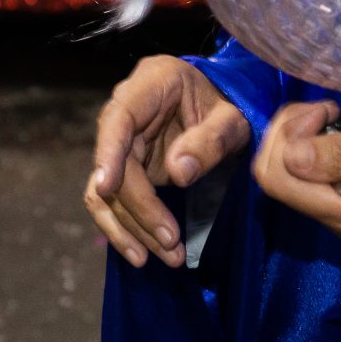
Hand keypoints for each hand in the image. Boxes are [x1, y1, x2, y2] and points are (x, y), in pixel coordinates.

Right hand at [84, 56, 250, 269]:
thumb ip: (210, 141)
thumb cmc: (231, 105)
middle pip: (115, 163)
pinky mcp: (126, 168)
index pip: (119, 117)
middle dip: (139, 207)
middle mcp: (127, 111)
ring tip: (165, 257)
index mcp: (151, 83)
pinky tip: (141, 254)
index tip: (107, 186)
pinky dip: (124, 228)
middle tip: (170, 241)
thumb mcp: (233, 119)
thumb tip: (178, 174)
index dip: (108, 152)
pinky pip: (113, 200)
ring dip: (131, 226)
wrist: (227, 109)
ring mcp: (124, 141)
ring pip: (108, 190)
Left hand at [250, 101, 340, 242]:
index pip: (278, 179)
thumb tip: (291, 153)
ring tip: (335, 115)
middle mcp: (336, 220)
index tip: (326, 114)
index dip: (288, 138)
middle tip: (328, 110)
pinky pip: (309, 169)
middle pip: (275, 174)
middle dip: (289, 132)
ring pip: (289, 170)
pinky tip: (339, 126)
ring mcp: (340, 211)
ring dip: (300, 134)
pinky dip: (313, 141)